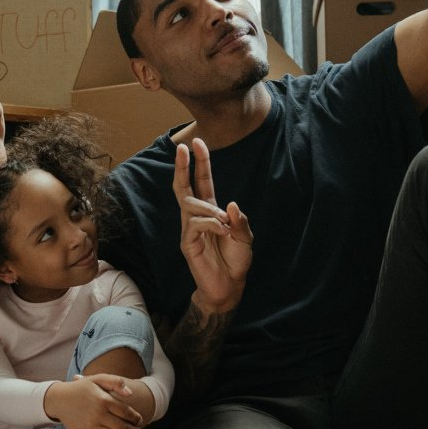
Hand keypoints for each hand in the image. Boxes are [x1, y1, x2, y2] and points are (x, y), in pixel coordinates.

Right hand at [44, 374, 143, 428]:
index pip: (127, 412)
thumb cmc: (81, 388)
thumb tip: (130, 394)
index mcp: (104, 400)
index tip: (139, 420)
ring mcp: (91, 427)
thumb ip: (115, 382)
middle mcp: (98, 415)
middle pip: (123, 428)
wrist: (59, 400)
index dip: (136, 418)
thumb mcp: (97, 379)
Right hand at [174, 139, 252, 313]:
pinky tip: (223, 231)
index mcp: (210, 211)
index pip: (202, 182)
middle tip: (182, 147)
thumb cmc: (236, 260)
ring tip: (224, 221)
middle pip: (184, 186)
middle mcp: (196, 217)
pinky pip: (194, 224)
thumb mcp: (245, 237)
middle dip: (183, 166)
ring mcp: (189, 230)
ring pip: (190, 205)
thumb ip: (240, 220)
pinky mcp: (187, 243)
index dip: (200, 162)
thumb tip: (231, 204)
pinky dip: (210, 224)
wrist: (229, 286)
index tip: (197, 142)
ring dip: (208, 208)